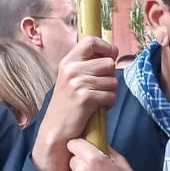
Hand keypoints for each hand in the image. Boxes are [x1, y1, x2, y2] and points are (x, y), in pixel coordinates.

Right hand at [31, 38, 118, 170]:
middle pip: (109, 63)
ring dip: (110, 92)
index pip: (91, 41)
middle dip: (110, 77)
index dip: (106, 47)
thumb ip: (87, 65)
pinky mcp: (85, 98)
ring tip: (97, 99)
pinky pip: (111, 95)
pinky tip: (98, 108)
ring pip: (113, 81)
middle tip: (100, 88)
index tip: (111, 55)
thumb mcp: (72, 78)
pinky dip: (108, 104)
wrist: (56, 130)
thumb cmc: (68, 105)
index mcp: (68, 61)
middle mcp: (71, 69)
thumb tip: (112, 54)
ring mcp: (77, 83)